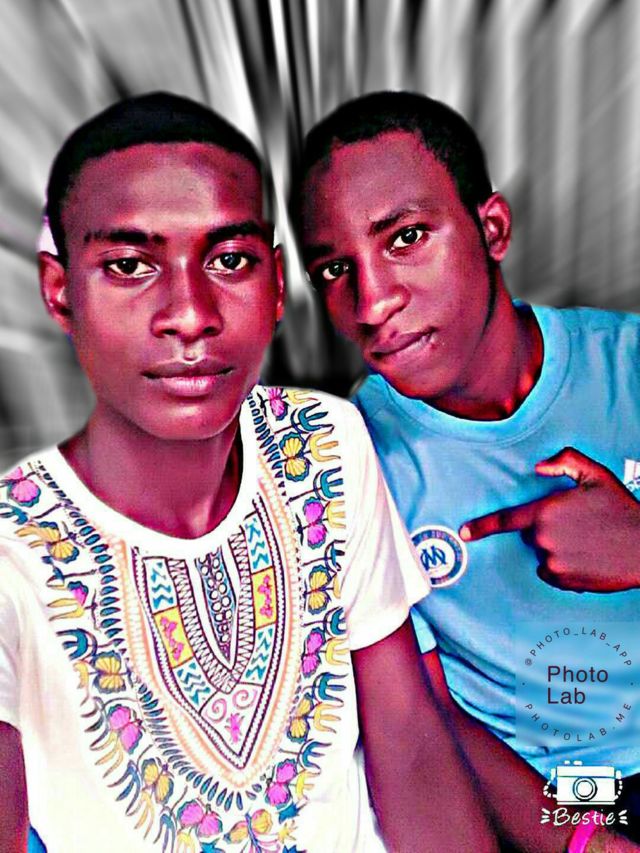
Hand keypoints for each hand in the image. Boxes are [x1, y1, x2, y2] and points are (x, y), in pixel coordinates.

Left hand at [459, 447, 639, 592]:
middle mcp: (543, 539)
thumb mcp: (596, 475)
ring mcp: (552, 562)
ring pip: (543, 554)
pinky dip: (565, 567)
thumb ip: (565, 461)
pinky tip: (587, 558)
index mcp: (545, 512)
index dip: (481, 527)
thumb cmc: (621, 509)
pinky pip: (553, 573)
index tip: (463, 533)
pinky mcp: (564, 581)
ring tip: (587, 542)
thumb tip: (539, 467)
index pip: (504, 520)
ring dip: (557, 549)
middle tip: (579, 526)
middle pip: (531, 534)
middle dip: (547, 529)